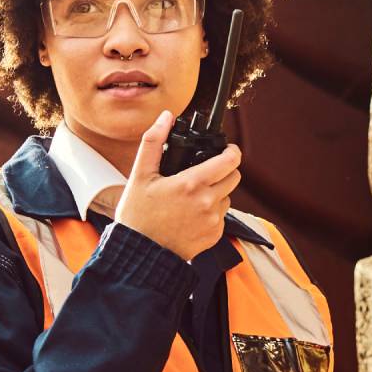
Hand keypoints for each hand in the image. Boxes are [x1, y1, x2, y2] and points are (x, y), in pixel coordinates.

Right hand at [114, 109, 242, 260]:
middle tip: (205, 172)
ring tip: (192, 196)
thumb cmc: (138, 216)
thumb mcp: (140, 174)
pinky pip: (221, 217)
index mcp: (192, 184)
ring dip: (216, 192)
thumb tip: (165, 117)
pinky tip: (191, 214)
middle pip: (234, 177)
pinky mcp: (214, 236)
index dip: (231, 151)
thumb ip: (153, 141)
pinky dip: (211, 212)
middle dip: (223, 171)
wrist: (140, 253)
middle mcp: (207, 203)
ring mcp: (213, 221)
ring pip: (227, 197)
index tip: (226, 150)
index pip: (230, 160)